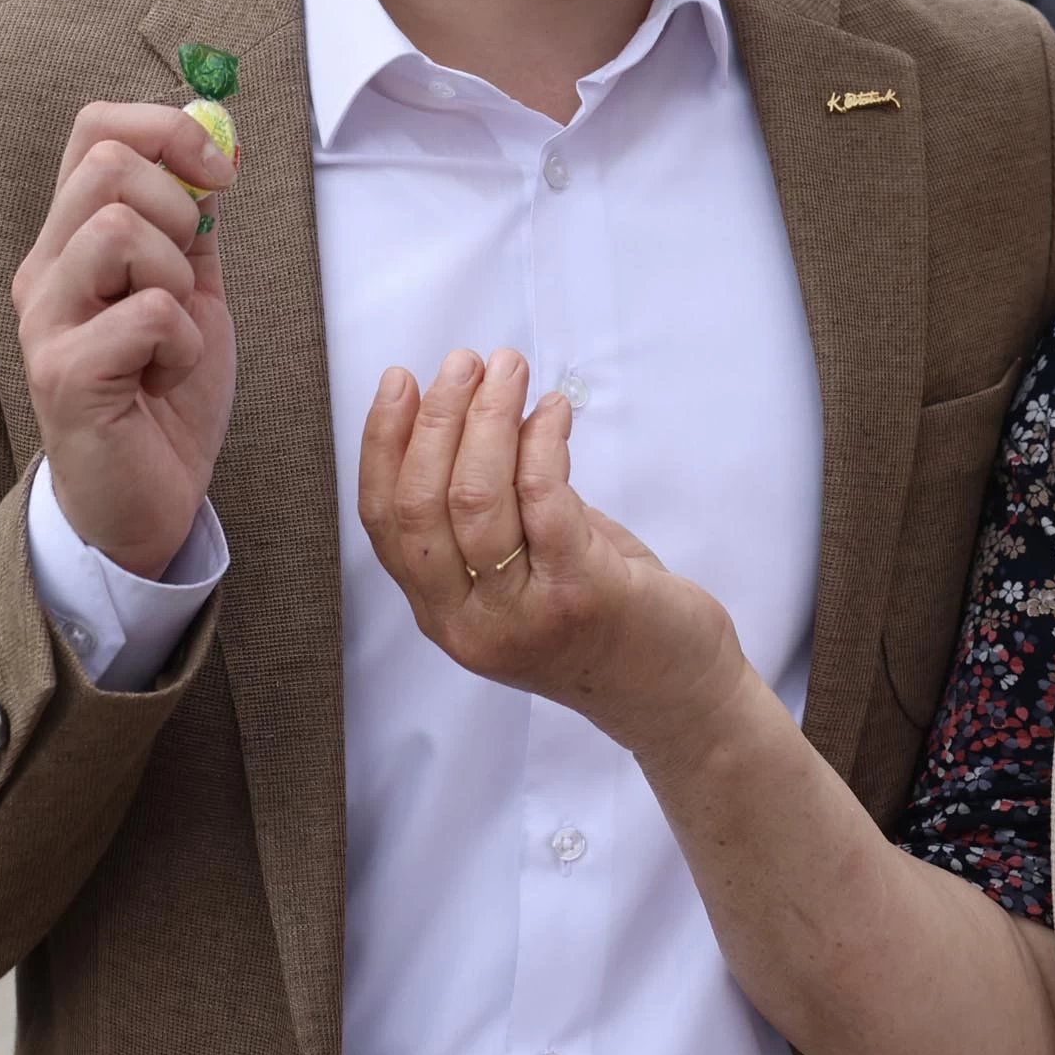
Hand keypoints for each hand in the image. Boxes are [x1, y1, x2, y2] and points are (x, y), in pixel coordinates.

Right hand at [12, 103, 236, 578]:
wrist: (149, 501)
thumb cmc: (164, 395)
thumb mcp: (190, 291)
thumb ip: (192, 222)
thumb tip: (215, 141)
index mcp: (71, 240)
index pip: (94, 129)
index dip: (168, 129)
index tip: (221, 175)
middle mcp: (44, 271)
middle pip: (105, 164)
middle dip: (180, 207)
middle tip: (189, 277)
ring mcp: (45, 322)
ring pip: (118, 231)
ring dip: (178, 280)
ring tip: (172, 335)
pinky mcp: (63, 374)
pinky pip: (147, 312)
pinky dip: (183, 342)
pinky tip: (166, 376)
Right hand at [355, 347, 749, 761]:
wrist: (671, 692)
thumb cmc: (598, 620)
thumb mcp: (521, 576)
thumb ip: (489, 516)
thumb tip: (475, 415)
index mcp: (441, 615)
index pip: (385, 522)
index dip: (383, 444)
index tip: (399, 382)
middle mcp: (468, 623)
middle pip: (423, 503)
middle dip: (438, 418)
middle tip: (465, 362)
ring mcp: (522, 614)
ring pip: (477, 496)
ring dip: (489, 416)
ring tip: (509, 369)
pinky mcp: (581, 595)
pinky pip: (545, 498)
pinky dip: (543, 441)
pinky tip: (554, 412)